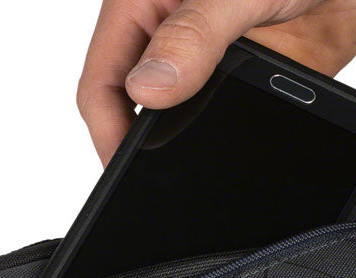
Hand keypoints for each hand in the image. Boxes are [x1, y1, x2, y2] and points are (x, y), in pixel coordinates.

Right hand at [77, 0, 355, 164]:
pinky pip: (228, 121)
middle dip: (144, 143)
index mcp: (148, 2)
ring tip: (201, 174)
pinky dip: (230, 141)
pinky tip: (240, 154)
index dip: (109, 128)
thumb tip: (150, 87)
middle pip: (139, 105)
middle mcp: (174, 34)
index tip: (123, 168)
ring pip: (183, 119)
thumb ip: (194, 33)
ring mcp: (212, 62)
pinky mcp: (250, 81)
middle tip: (161, 181)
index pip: (105, 76)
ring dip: (190, 144)